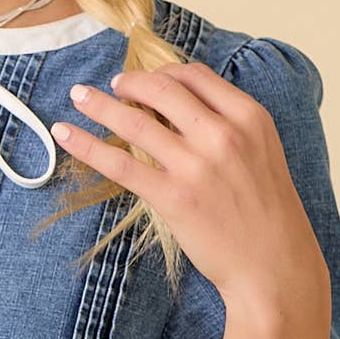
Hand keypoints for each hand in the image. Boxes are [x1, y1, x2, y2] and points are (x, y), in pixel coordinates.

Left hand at [51, 64, 328, 304]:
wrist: (273, 265)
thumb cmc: (267, 214)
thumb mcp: (261, 153)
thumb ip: (228, 127)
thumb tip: (178, 111)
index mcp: (249, 117)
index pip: (196, 76)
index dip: (164, 73)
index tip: (146, 80)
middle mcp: (223, 134)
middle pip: (162, 90)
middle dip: (129, 83)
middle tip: (110, 86)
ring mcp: (196, 165)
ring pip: (135, 122)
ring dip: (100, 105)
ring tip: (80, 97)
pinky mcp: (173, 197)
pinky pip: (120, 164)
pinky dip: (88, 145)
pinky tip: (66, 134)